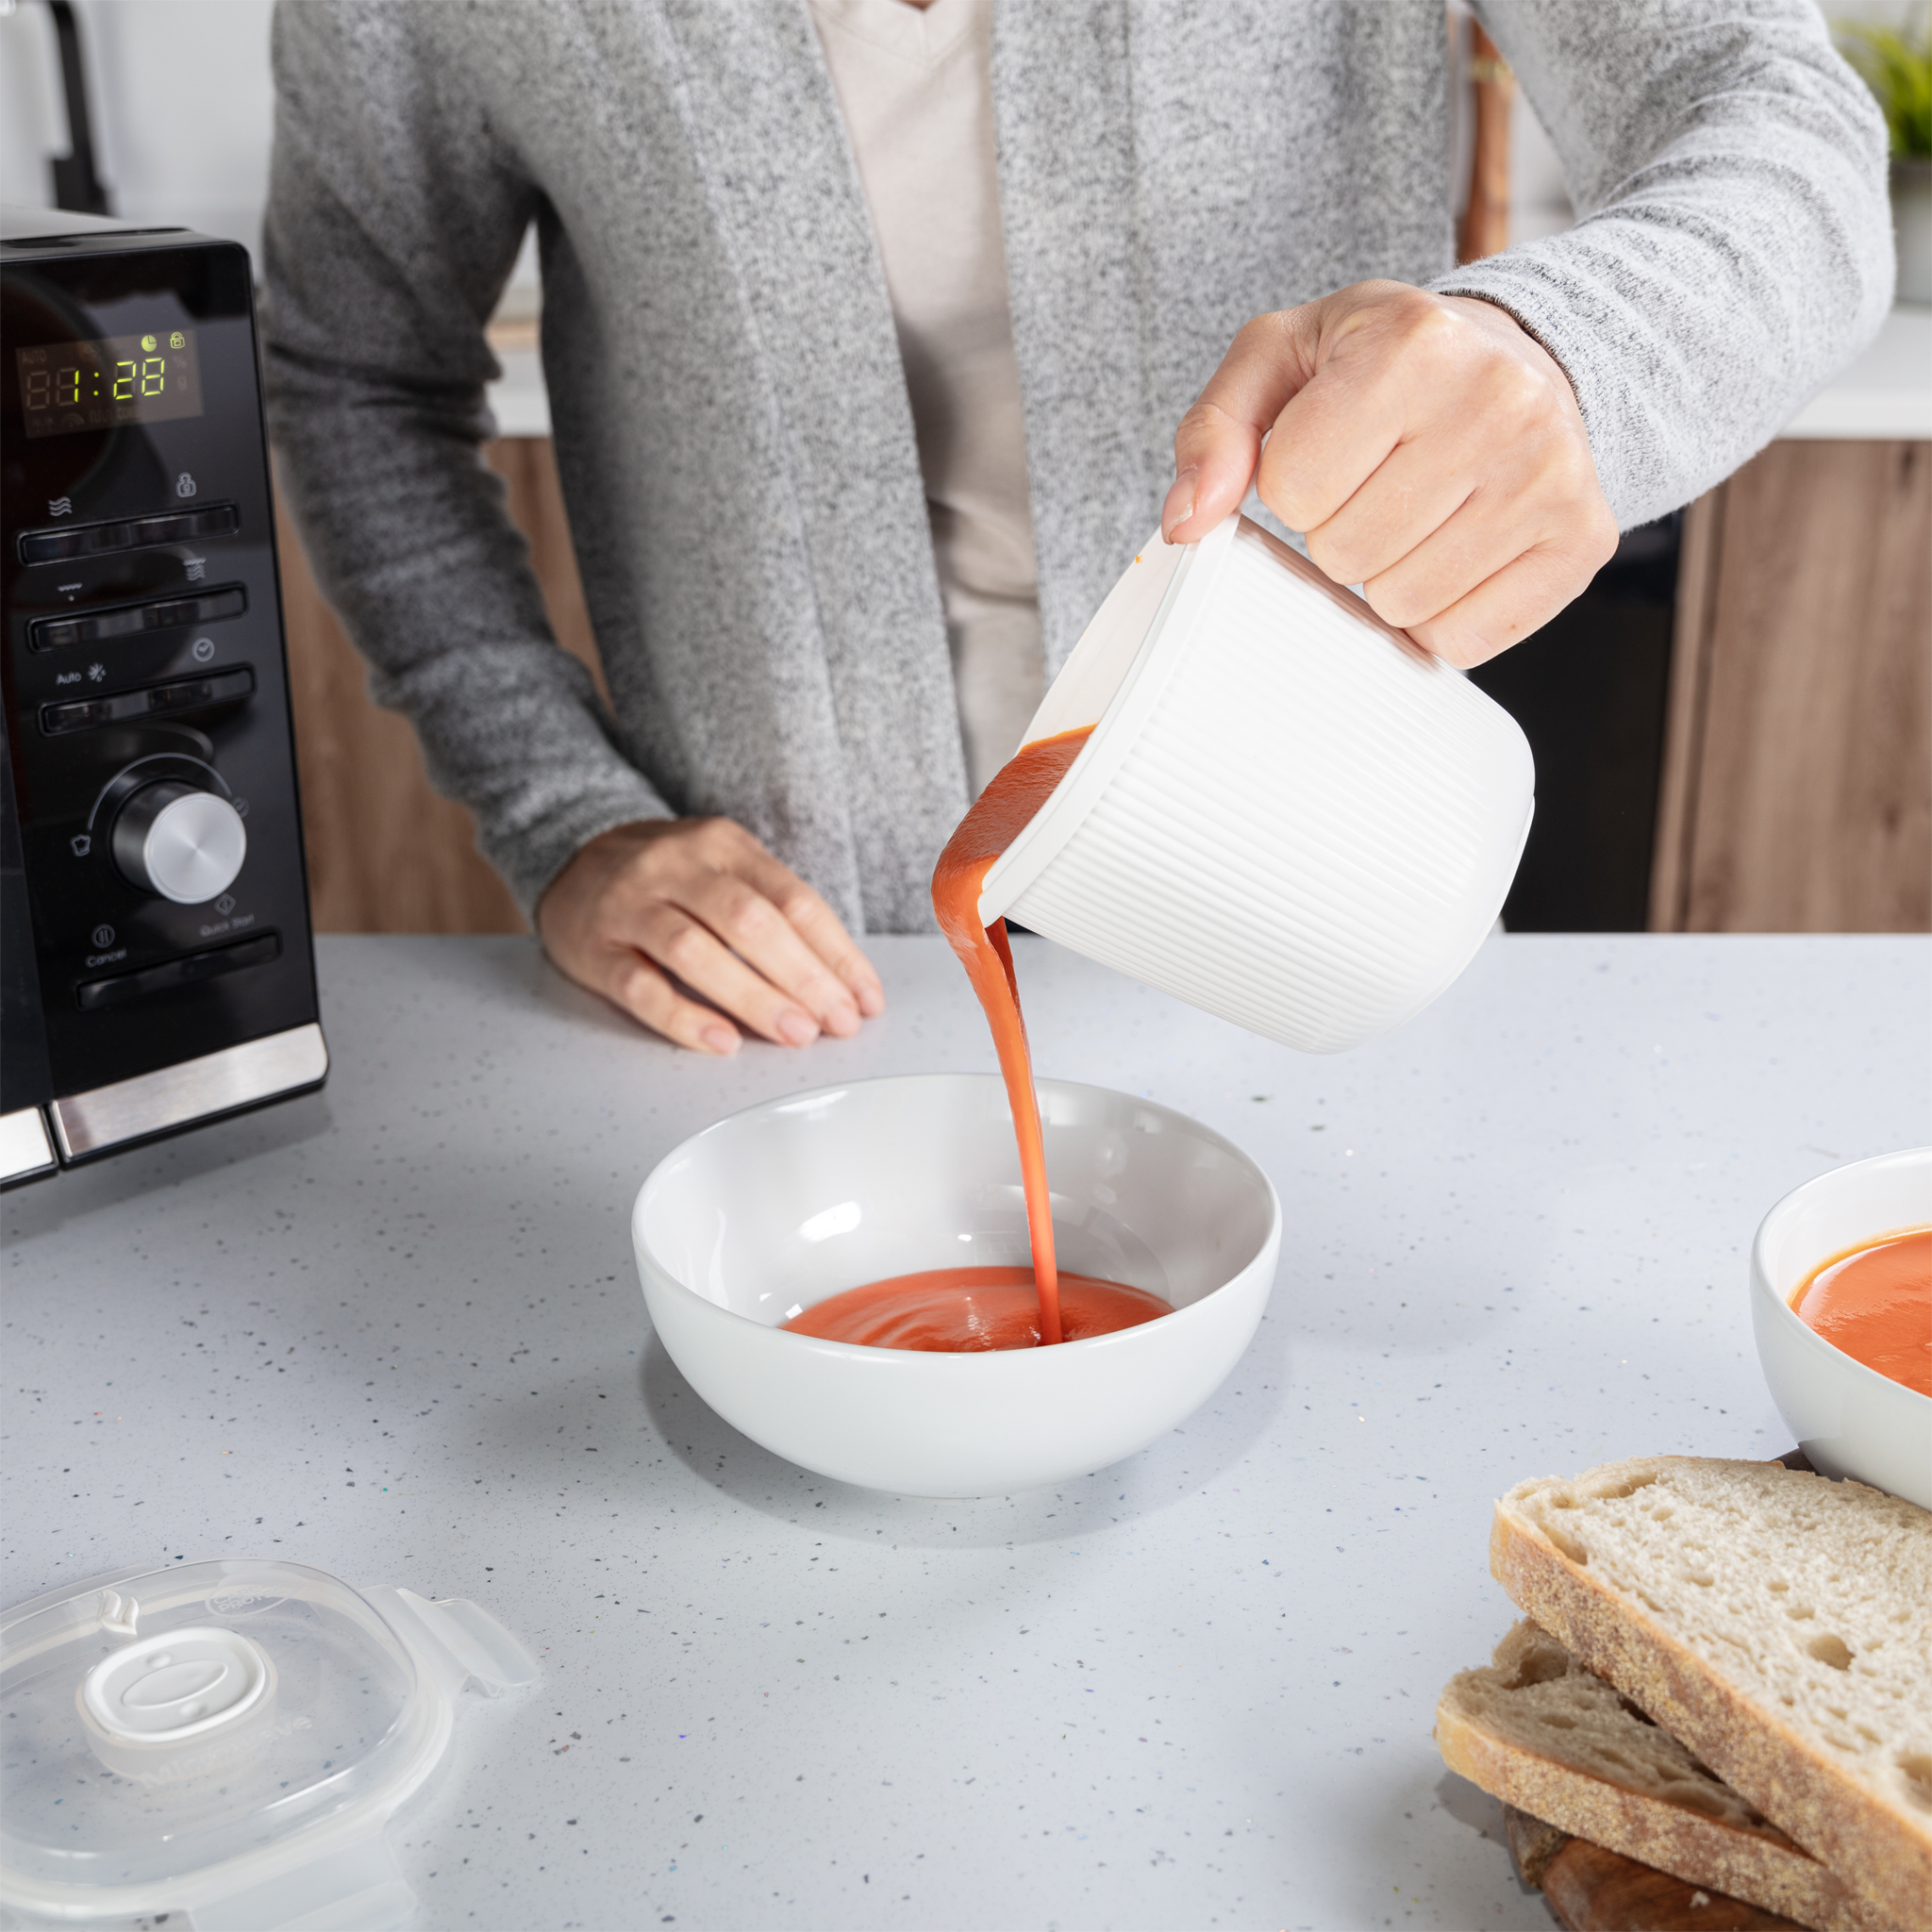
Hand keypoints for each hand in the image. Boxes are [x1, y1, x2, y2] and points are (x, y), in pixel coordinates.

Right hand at [536, 817, 885, 1053]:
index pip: (794, 899)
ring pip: (695, 951)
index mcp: (723, 845)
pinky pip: (639, 986)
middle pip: (749, 922)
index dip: (836, 954)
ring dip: (753, 997)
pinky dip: (683, 1017)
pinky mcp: (592, 948)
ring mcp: (629, 905)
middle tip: (836, 1023)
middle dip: (802, 978)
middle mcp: (675, 867)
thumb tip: (841, 983)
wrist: (571, 857)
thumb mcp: (725, 869)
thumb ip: (775, 912)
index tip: (865, 999)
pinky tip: (721, 1041)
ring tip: (795, 1034)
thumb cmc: (669, 877)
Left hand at [1161, 281, 1617, 666]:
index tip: (1330, 449)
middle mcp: (1499, 401)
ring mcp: (1550, 475)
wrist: (1522, 353)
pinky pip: (1464, 640)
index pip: (1292, 488)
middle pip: (1346, 554)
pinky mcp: (1581, 541)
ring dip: (1389, 575)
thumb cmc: (1387, 362)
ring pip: (1403, 604)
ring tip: (1420, 510)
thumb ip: (1214, 430)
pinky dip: (1442, 613)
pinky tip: (1458, 547)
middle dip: (1339, 532)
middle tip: (1379, 481)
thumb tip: (1185, 522)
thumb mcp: (1281, 358)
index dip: (1293, 484)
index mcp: (1415, 344)